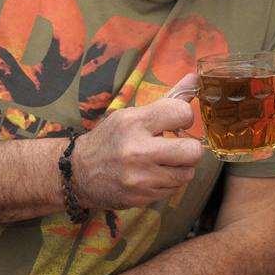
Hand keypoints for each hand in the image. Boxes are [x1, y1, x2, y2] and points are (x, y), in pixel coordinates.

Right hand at [72, 79, 204, 208]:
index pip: (182, 113)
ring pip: (187, 173)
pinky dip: (168, 182)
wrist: (78, 173)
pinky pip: (173, 189)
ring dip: (181, 168)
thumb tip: (195, 77)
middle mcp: (137, 150)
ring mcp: (139, 177)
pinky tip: (154, 175)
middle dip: (191, 149)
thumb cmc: (111, 139)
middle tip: (179, 148)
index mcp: (135, 122)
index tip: (178, 123)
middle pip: (193, 151)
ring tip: (165, 163)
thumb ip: (168, 98)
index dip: (186, 117)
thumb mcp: (132, 115)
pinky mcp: (140, 197)